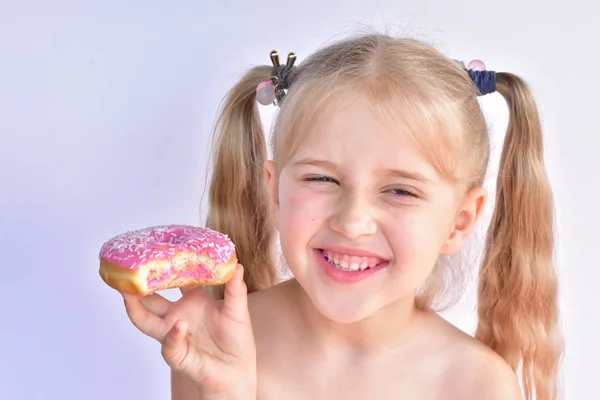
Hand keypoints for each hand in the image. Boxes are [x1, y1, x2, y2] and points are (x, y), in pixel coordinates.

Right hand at [123, 264, 255, 397]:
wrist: (238, 371)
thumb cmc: (236, 340)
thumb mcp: (238, 309)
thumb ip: (236, 288)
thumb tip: (236, 264)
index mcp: (193, 299)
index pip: (174, 279)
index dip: (166, 265)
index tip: (158, 248)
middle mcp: (178, 314)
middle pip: (151, 298)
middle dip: (138, 285)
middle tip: (127, 270)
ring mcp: (174, 333)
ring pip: (145, 320)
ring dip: (136, 307)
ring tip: (129, 293)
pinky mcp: (177, 353)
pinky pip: (169, 343)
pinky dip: (173, 335)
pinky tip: (180, 325)